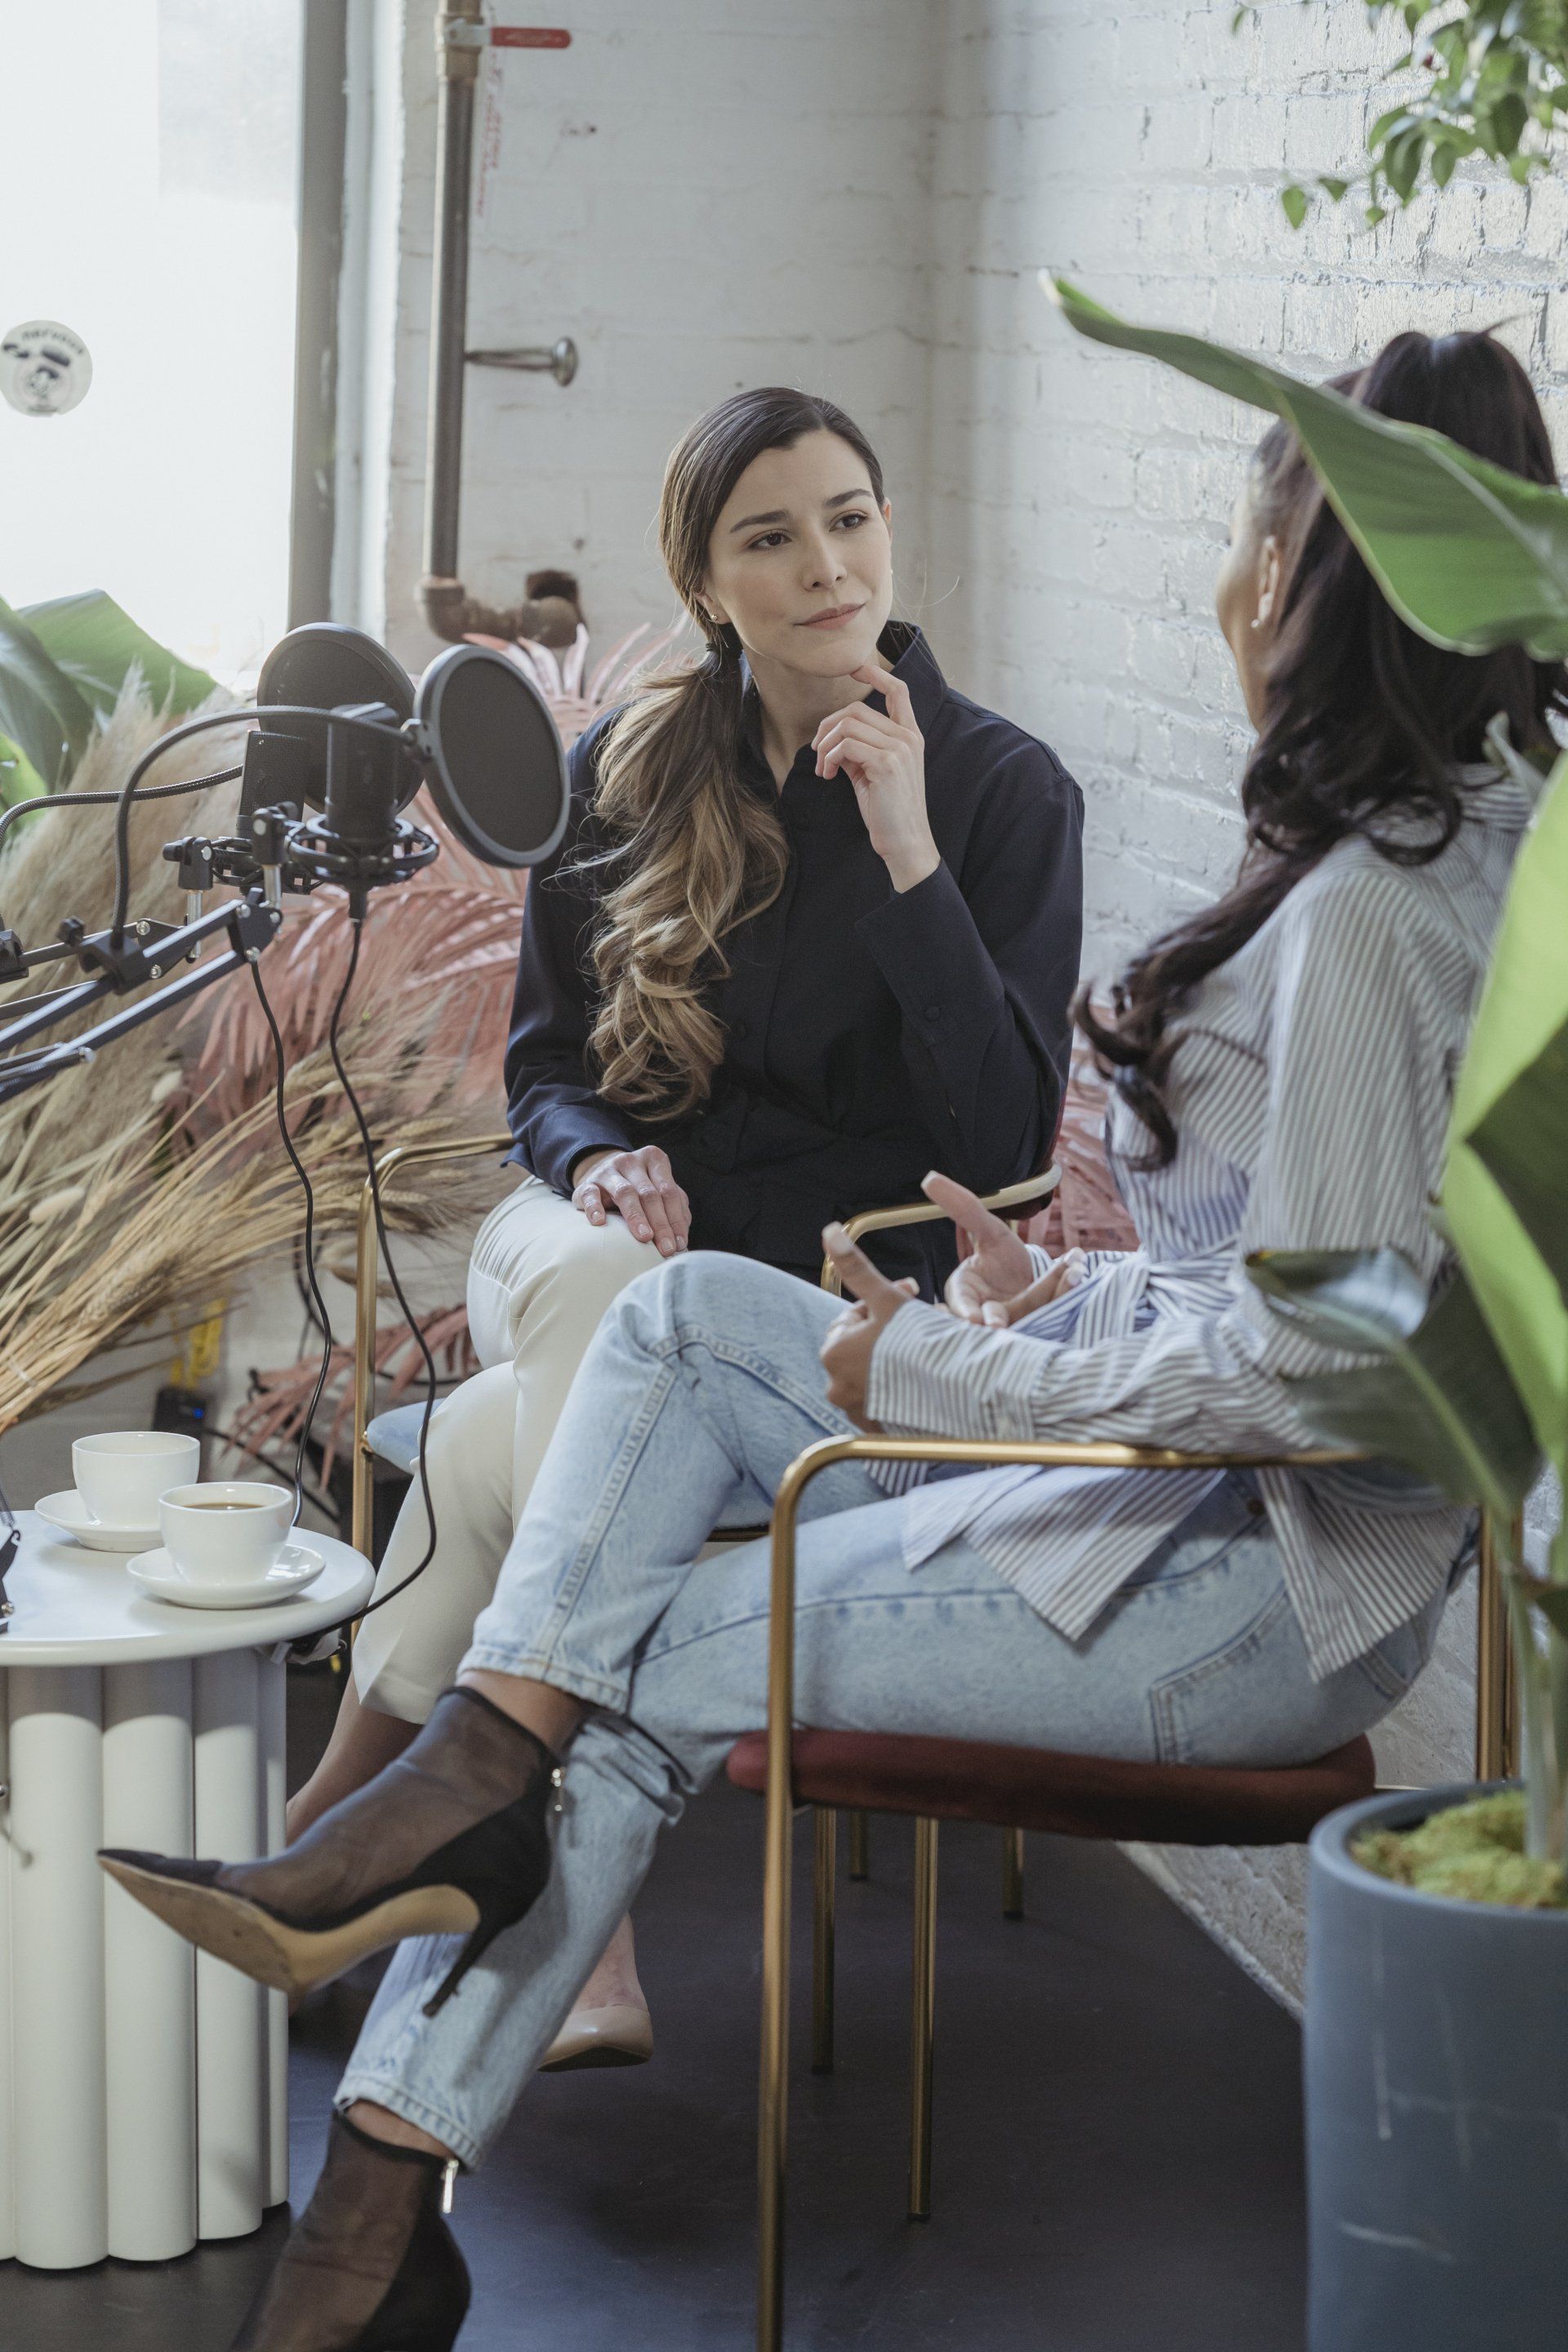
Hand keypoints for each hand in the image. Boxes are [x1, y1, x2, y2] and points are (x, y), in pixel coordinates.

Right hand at [571, 1145, 690, 1255]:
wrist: (601, 1173)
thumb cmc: (638, 1187)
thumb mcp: (659, 1189)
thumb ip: (675, 1207)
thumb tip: (682, 1237)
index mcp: (654, 1159)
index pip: (669, 1191)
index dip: (676, 1219)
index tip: (680, 1243)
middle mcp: (631, 1162)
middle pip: (649, 1194)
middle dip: (660, 1223)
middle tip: (666, 1248)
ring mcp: (608, 1171)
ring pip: (625, 1193)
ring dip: (636, 1217)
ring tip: (645, 1237)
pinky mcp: (587, 1184)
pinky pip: (590, 1195)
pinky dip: (594, 1208)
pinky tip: (600, 1222)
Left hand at [812, 664, 938, 892]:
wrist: (905, 842)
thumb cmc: (887, 810)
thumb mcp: (873, 772)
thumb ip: (860, 749)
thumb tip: (832, 738)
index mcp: (910, 736)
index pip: (898, 690)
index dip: (875, 674)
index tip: (854, 668)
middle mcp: (909, 738)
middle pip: (857, 709)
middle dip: (828, 727)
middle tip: (818, 751)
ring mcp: (900, 749)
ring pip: (848, 725)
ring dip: (825, 746)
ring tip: (823, 769)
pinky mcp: (886, 764)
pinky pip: (846, 745)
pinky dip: (829, 758)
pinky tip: (828, 776)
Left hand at [819, 1222, 917, 1427]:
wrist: (954, 1394)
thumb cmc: (918, 1345)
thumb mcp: (886, 1299)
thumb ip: (856, 1267)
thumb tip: (829, 1231)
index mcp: (833, 1352)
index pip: (852, 1318)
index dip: (881, 1303)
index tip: (909, 1296)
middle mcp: (837, 1387)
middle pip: (863, 1347)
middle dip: (888, 1330)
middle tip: (919, 1322)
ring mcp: (857, 1412)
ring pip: (876, 1372)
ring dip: (894, 1358)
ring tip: (924, 1348)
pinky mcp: (879, 1430)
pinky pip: (887, 1400)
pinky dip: (901, 1387)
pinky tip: (923, 1376)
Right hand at [929, 1171, 1085, 1327]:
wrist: (1029, 1280)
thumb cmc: (999, 1260)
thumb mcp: (986, 1230)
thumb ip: (963, 1209)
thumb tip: (931, 1178)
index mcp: (967, 1296)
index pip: (961, 1305)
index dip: (965, 1313)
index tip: (975, 1320)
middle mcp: (991, 1315)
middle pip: (997, 1317)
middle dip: (1001, 1317)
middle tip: (1000, 1323)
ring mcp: (1019, 1323)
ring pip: (1033, 1312)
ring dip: (1052, 1290)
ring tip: (1072, 1270)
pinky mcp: (1044, 1325)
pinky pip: (1057, 1309)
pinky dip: (1068, 1288)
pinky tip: (1078, 1267)